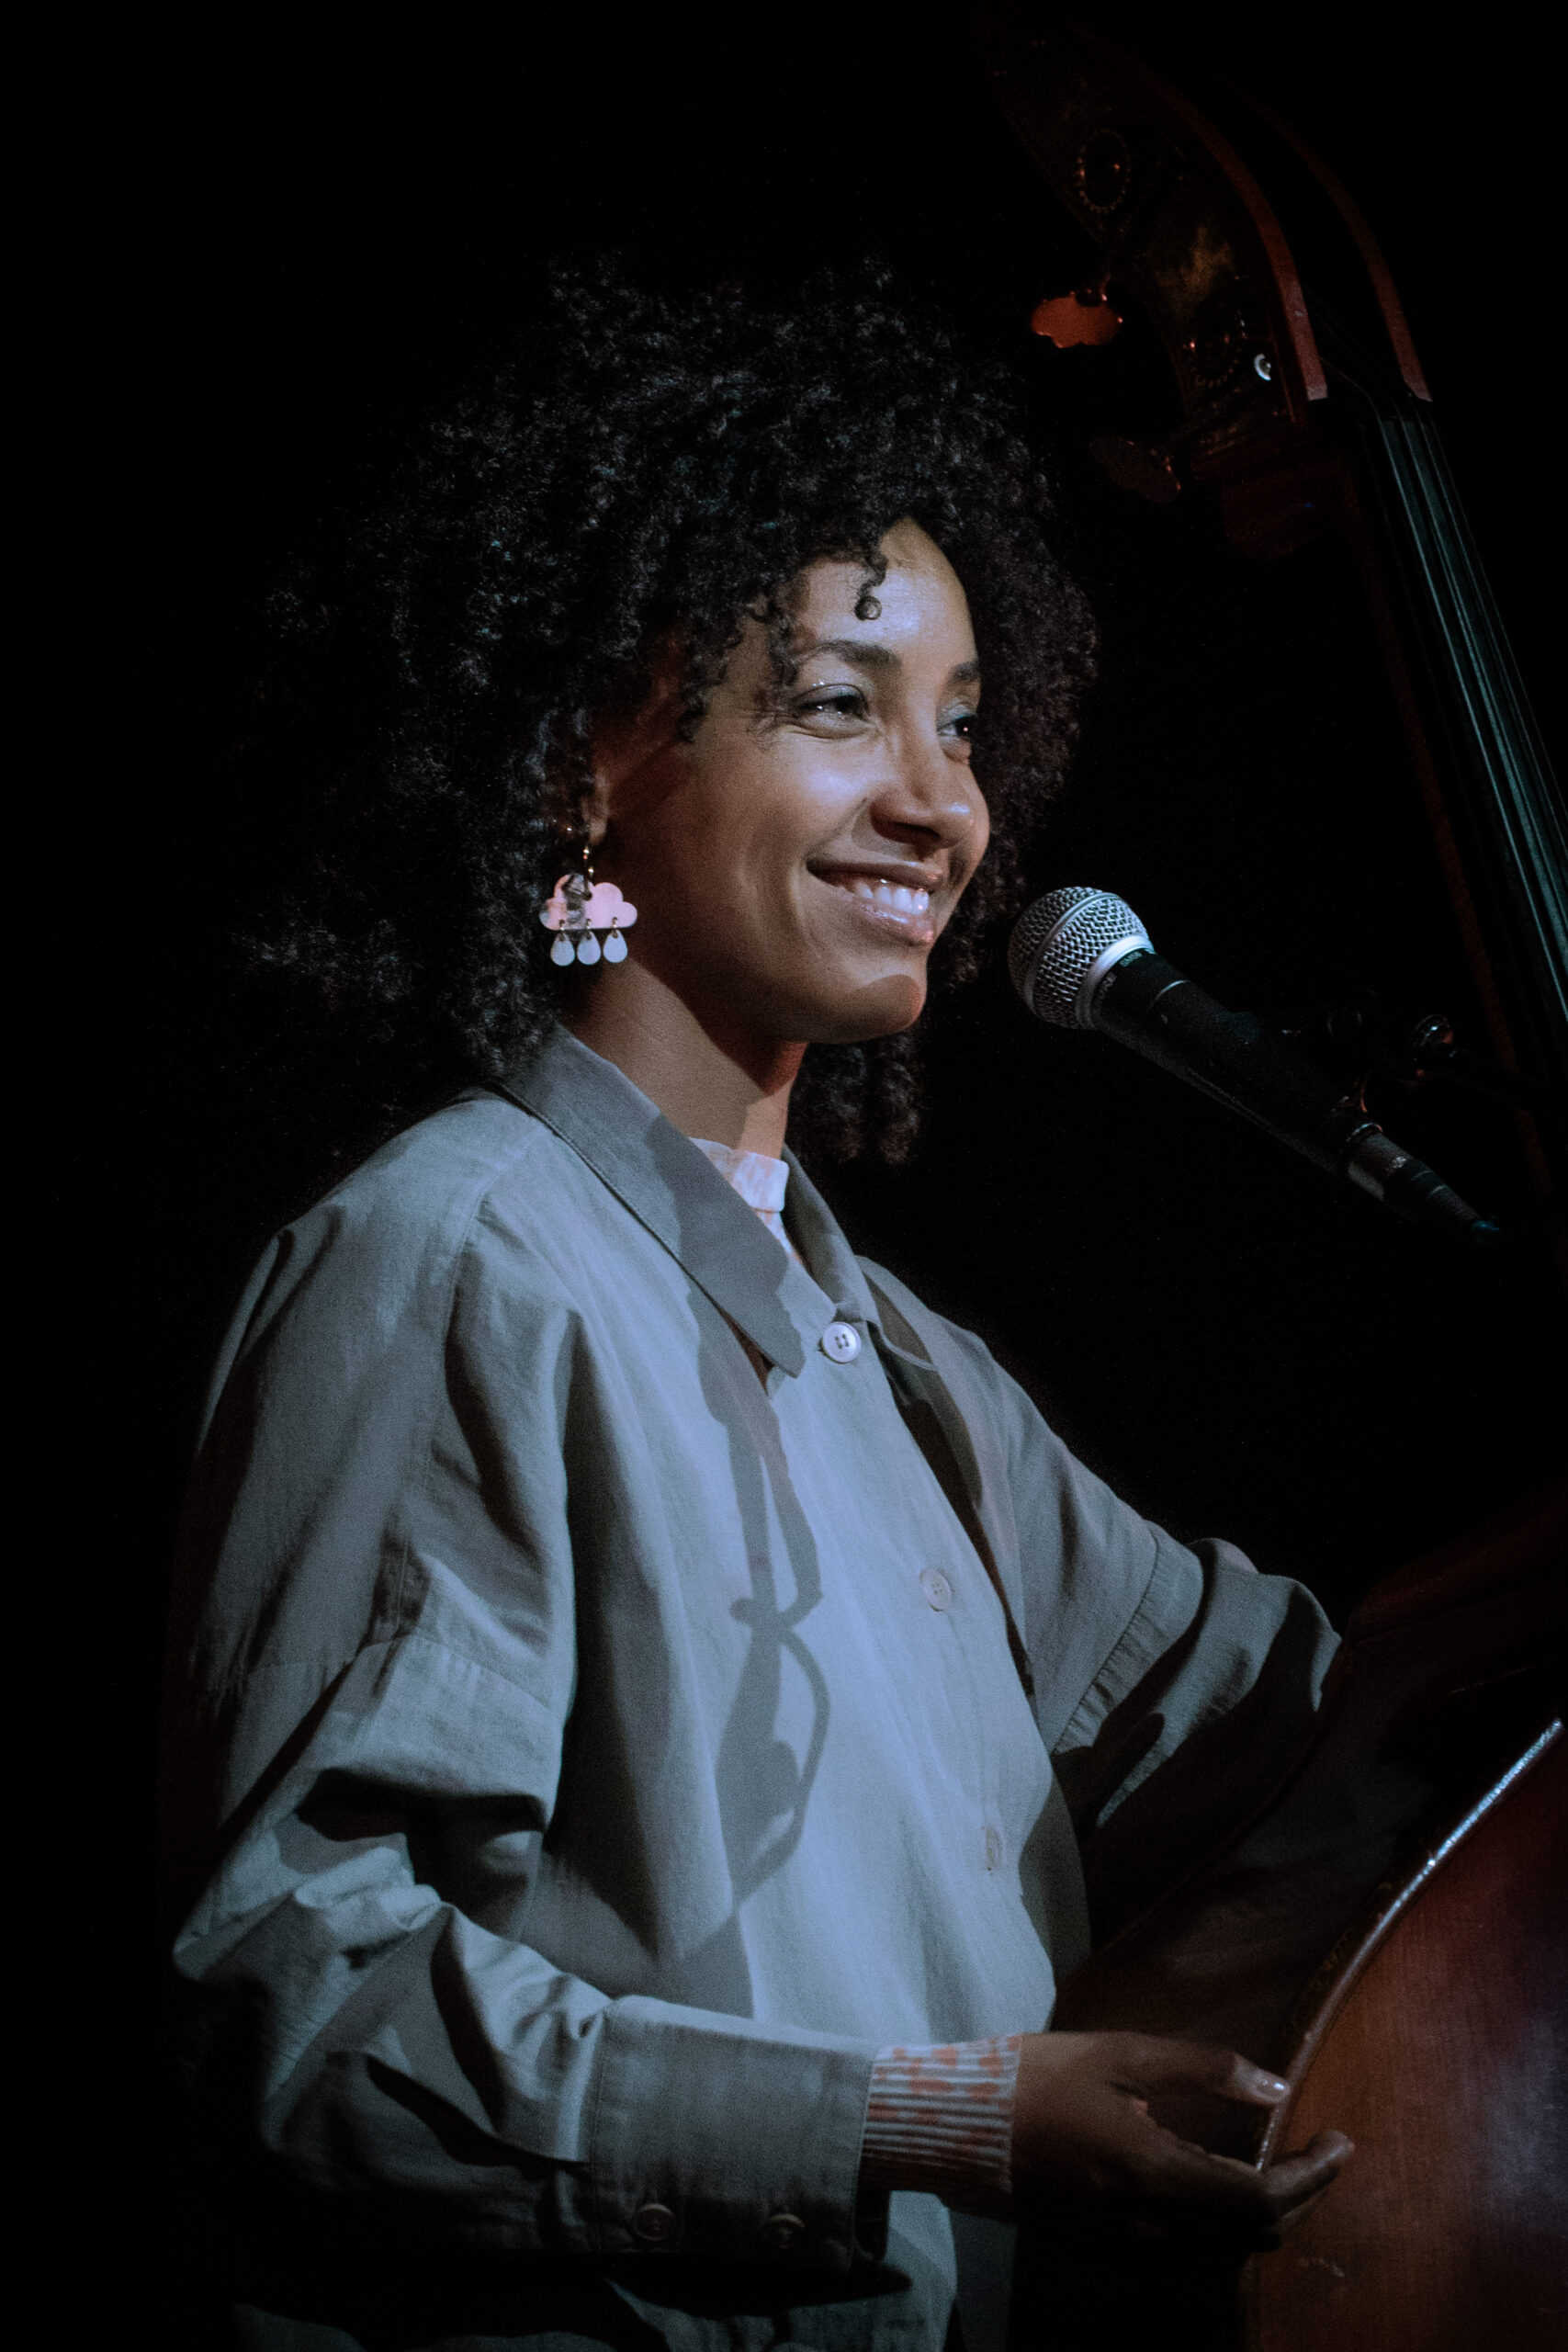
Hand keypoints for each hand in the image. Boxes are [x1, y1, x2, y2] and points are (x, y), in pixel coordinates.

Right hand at [1011, 2031, 1351, 2244]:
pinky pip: (1194, 2253)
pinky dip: (1229, 2228)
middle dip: (1304, 2196)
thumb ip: (1203, 2069)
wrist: (958, 2128)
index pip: (1264, 2197)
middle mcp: (1150, 2225)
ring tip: (1286, 2167)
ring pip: (1228, 2252)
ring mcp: (1130, 2245)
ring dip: (1269, 2217)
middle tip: (1323, 2150)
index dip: (1315, 2174)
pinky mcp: (1111, 2248)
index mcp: (1156, 2173)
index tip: (1341, 2139)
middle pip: (1256, 2234)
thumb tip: (1276, 2086)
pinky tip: (1227, 2188)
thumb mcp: (1121, 2054)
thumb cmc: (1037, 2078)